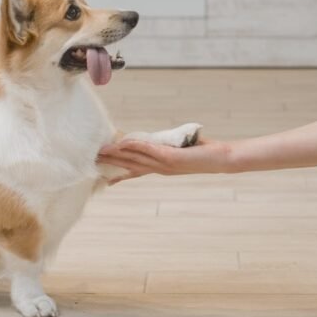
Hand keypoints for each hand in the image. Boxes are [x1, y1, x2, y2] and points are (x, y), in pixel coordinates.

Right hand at [96, 136, 231, 184]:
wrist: (222, 159)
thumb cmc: (206, 152)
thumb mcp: (183, 147)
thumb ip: (170, 144)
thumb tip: (163, 139)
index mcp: (163, 168)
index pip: (137, 172)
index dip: (121, 174)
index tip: (105, 178)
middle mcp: (161, 169)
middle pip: (131, 166)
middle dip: (112, 163)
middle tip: (93, 160)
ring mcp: (165, 165)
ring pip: (135, 159)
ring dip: (118, 154)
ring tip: (102, 151)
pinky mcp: (171, 158)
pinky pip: (148, 150)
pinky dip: (135, 146)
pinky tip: (124, 143)